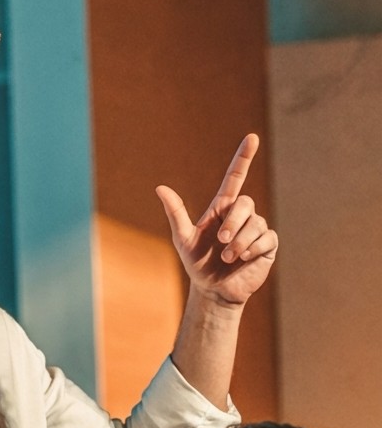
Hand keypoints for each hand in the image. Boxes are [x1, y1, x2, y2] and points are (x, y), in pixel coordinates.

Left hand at [156, 134, 277, 305]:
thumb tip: (160, 188)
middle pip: (245, 204)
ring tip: (228, 258)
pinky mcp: (267, 245)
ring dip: (240, 243)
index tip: (252, 137)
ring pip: (256, 224)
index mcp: (221, 209)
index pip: (235, 177)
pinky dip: (253, 249)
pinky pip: (267, 238)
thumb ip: (175, 213)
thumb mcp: (183, 239)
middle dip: (233, 224)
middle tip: (221, 243)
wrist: (214, 290)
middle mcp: (240, 216)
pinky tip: (245, 259)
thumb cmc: (197, 264)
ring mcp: (255, 229)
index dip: (243, 158)